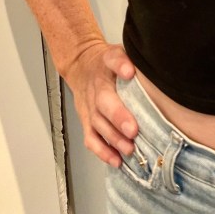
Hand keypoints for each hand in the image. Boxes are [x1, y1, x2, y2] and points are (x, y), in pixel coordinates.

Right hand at [63, 42, 137, 166]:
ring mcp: (89, 108)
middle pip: (104, 104)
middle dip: (118, 118)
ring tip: (130, 149)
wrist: (81, 67)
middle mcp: (95, 90)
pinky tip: (117, 161)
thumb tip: (132, 69)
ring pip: (98, 126)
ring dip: (113, 140)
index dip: (121, 67)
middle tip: (133, 131)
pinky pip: (91, 139)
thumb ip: (124, 58)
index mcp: (105, 66)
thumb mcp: (116, 52)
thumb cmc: (105, 63)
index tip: (130, 73)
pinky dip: (102, 152)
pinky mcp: (87, 122)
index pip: (113, 62)